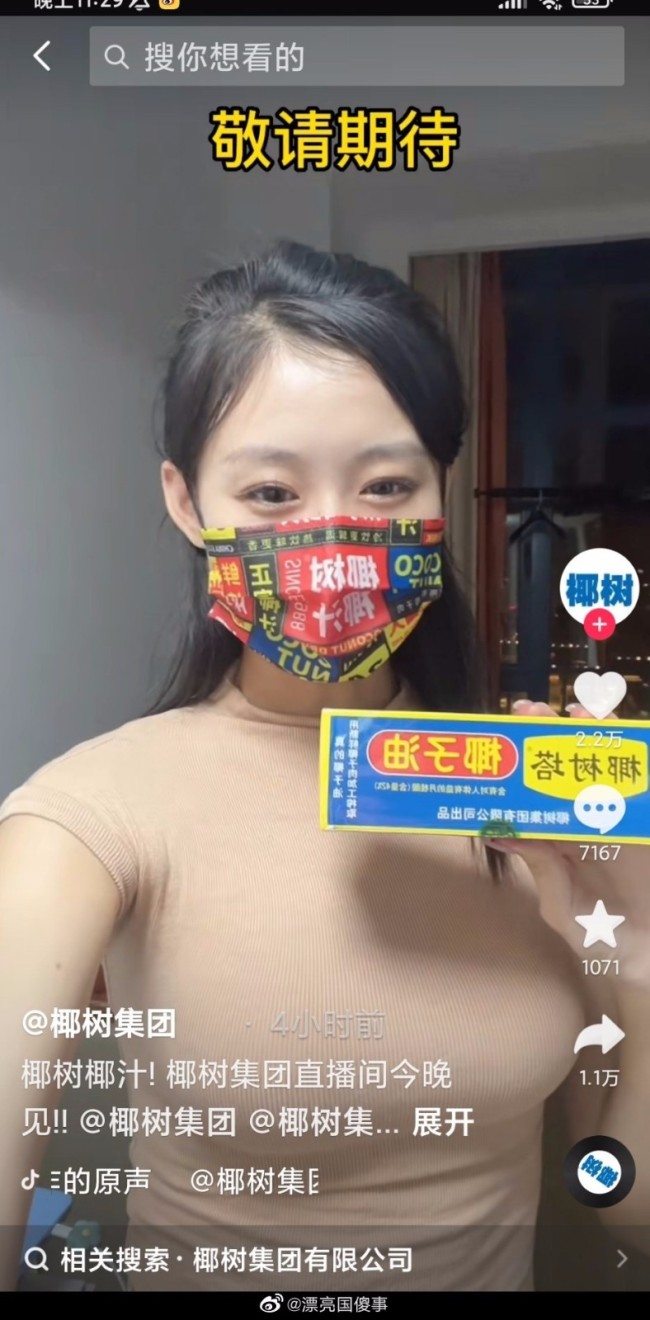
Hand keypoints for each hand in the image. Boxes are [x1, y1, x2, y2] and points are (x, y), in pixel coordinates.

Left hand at [484, 699, 649, 987]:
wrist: (646, 951)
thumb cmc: (600, 935)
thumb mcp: (562, 908)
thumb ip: (541, 871)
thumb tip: (500, 836)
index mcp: (558, 836)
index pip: (534, 792)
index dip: (519, 764)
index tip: (502, 738)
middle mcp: (586, 818)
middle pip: (564, 768)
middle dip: (547, 735)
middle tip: (530, 711)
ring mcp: (618, 815)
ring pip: (603, 764)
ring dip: (589, 734)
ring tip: (575, 711)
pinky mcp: (643, 817)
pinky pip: (640, 780)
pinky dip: (633, 753)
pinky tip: (621, 734)